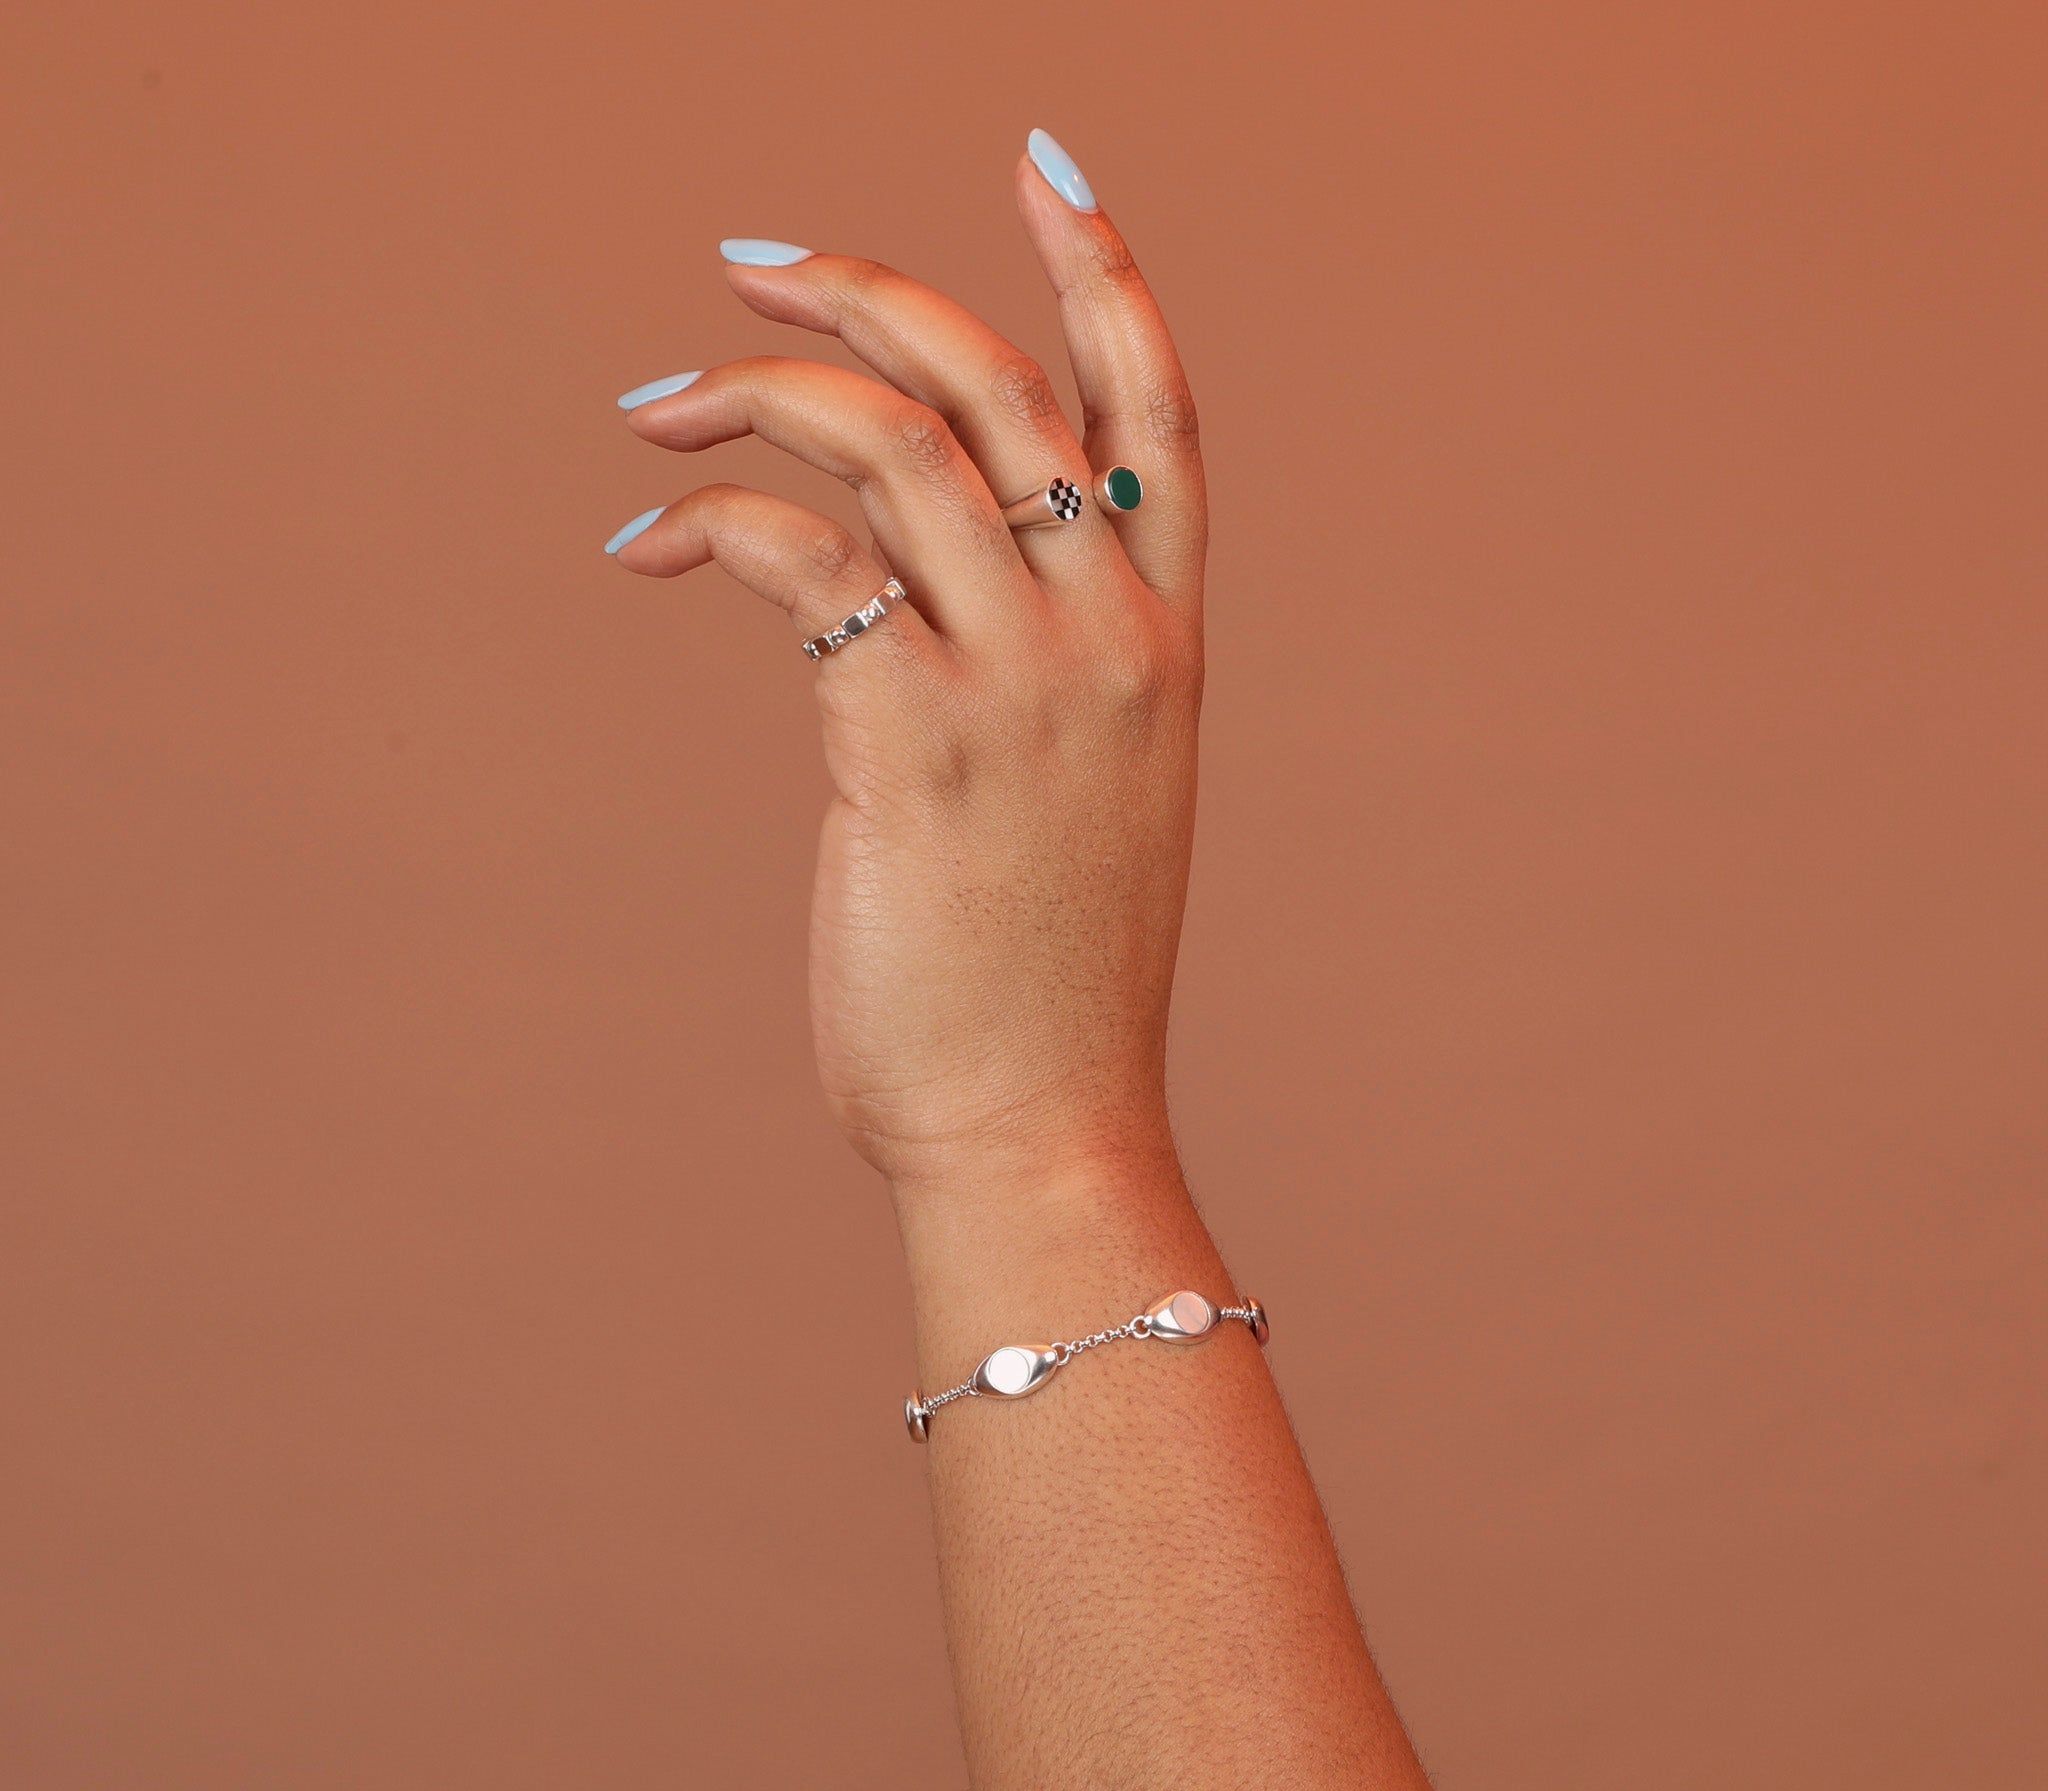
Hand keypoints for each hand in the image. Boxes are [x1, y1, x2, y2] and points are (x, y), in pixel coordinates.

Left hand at [608, 133, 1205, 1191]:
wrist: (1041, 1122)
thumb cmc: (1047, 982)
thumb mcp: (1088, 803)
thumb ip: (1040, 679)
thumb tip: (899, 588)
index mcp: (1167, 650)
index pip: (1160, 417)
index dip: (1105, 276)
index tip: (1042, 167)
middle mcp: (1110, 642)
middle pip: (1002, 388)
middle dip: (873, 296)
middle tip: (753, 258)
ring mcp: (1021, 685)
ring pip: (892, 446)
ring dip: (756, 388)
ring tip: (658, 403)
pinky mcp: (909, 739)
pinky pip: (798, 559)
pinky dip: (706, 523)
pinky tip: (645, 541)